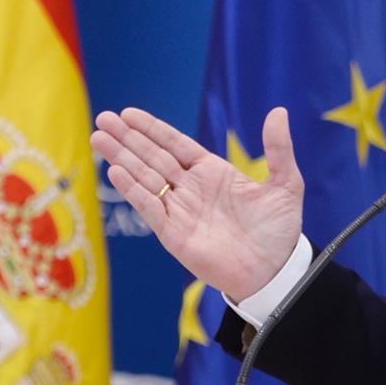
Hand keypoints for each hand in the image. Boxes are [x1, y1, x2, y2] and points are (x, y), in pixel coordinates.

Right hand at [91, 105, 302, 300]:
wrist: (276, 272)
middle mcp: (191, 189)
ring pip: (145, 178)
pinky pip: (150, 207)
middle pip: (153, 157)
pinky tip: (115, 172)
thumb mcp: (286, 184)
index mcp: (213, 173)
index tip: (129, 113)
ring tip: (99, 138)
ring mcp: (180, 211)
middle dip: (128, 138)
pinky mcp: (174, 234)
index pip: (175, 144)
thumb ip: (278, 149)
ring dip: (121, 159)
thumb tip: (279, 111)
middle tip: (103, 118)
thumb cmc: (280, 232)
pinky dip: (133, 190)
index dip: (152, 129)